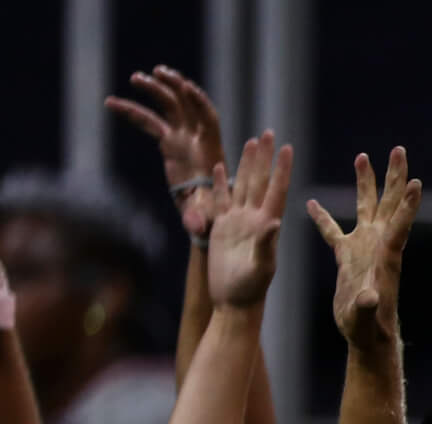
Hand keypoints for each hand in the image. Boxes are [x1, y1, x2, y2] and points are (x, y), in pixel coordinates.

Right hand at [105, 66, 227, 238]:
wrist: (206, 215)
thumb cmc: (208, 215)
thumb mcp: (202, 216)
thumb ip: (198, 219)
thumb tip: (194, 229)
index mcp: (210, 149)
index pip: (209, 118)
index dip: (199, 101)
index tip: (185, 86)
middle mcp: (198, 139)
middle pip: (187, 106)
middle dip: (173, 89)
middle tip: (155, 74)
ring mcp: (183, 138)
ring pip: (169, 108)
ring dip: (154, 90)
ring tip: (135, 78)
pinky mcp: (169, 143)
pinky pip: (149, 121)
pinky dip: (132, 111)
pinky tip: (110, 102)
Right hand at [202, 132, 292, 308]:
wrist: (234, 303)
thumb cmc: (251, 291)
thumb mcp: (262, 268)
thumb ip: (266, 245)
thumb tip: (273, 223)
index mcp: (267, 226)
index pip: (276, 191)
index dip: (281, 169)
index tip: (288, 147)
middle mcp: (254, 219)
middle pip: (259, 181)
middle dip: (265, 158)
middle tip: (270, 133)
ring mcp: (238, 223)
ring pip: (241, 186)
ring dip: (246, 164)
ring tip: (251, 141)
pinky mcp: (221, 229)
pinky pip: (220, 201)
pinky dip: (219, 184)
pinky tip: (218, 167)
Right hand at [307, 148, 421, 348]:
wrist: (367, 337)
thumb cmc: (369, 329)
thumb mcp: (366, 318)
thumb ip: (367, 307)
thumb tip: (369, 298)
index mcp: (386, 258)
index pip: (399, 226)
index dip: (408, 206)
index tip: (417, 183)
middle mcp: (378, 246)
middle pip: (389, 205)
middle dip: (394, 177)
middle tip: (398, 150)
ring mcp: (364, 248)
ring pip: (366, 208)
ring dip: (366, 183)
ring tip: (362, 156)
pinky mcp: (348, 257)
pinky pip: (332, 231)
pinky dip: (322, 218)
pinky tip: (310, 203)